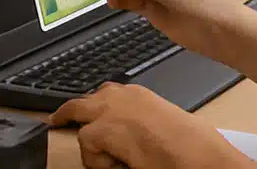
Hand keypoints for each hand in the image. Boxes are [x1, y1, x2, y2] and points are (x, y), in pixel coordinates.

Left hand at [49, 83, 256, 168]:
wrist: (198, 155)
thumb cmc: (192, 145)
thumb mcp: (163, 125)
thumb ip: (141, 123)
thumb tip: (131, 136)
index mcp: (139, 95)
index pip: (107, 95)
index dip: (96, 109)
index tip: (93, 119)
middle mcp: (122, 96)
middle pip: (83, 100)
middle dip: (71, 111)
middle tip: (57, 120)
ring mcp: (111, 110)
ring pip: (80, 119)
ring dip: (91, 142)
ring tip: (110, 162)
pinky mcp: (104, 129)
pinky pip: (86, 142)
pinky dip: (96, 159)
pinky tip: (119, 166)